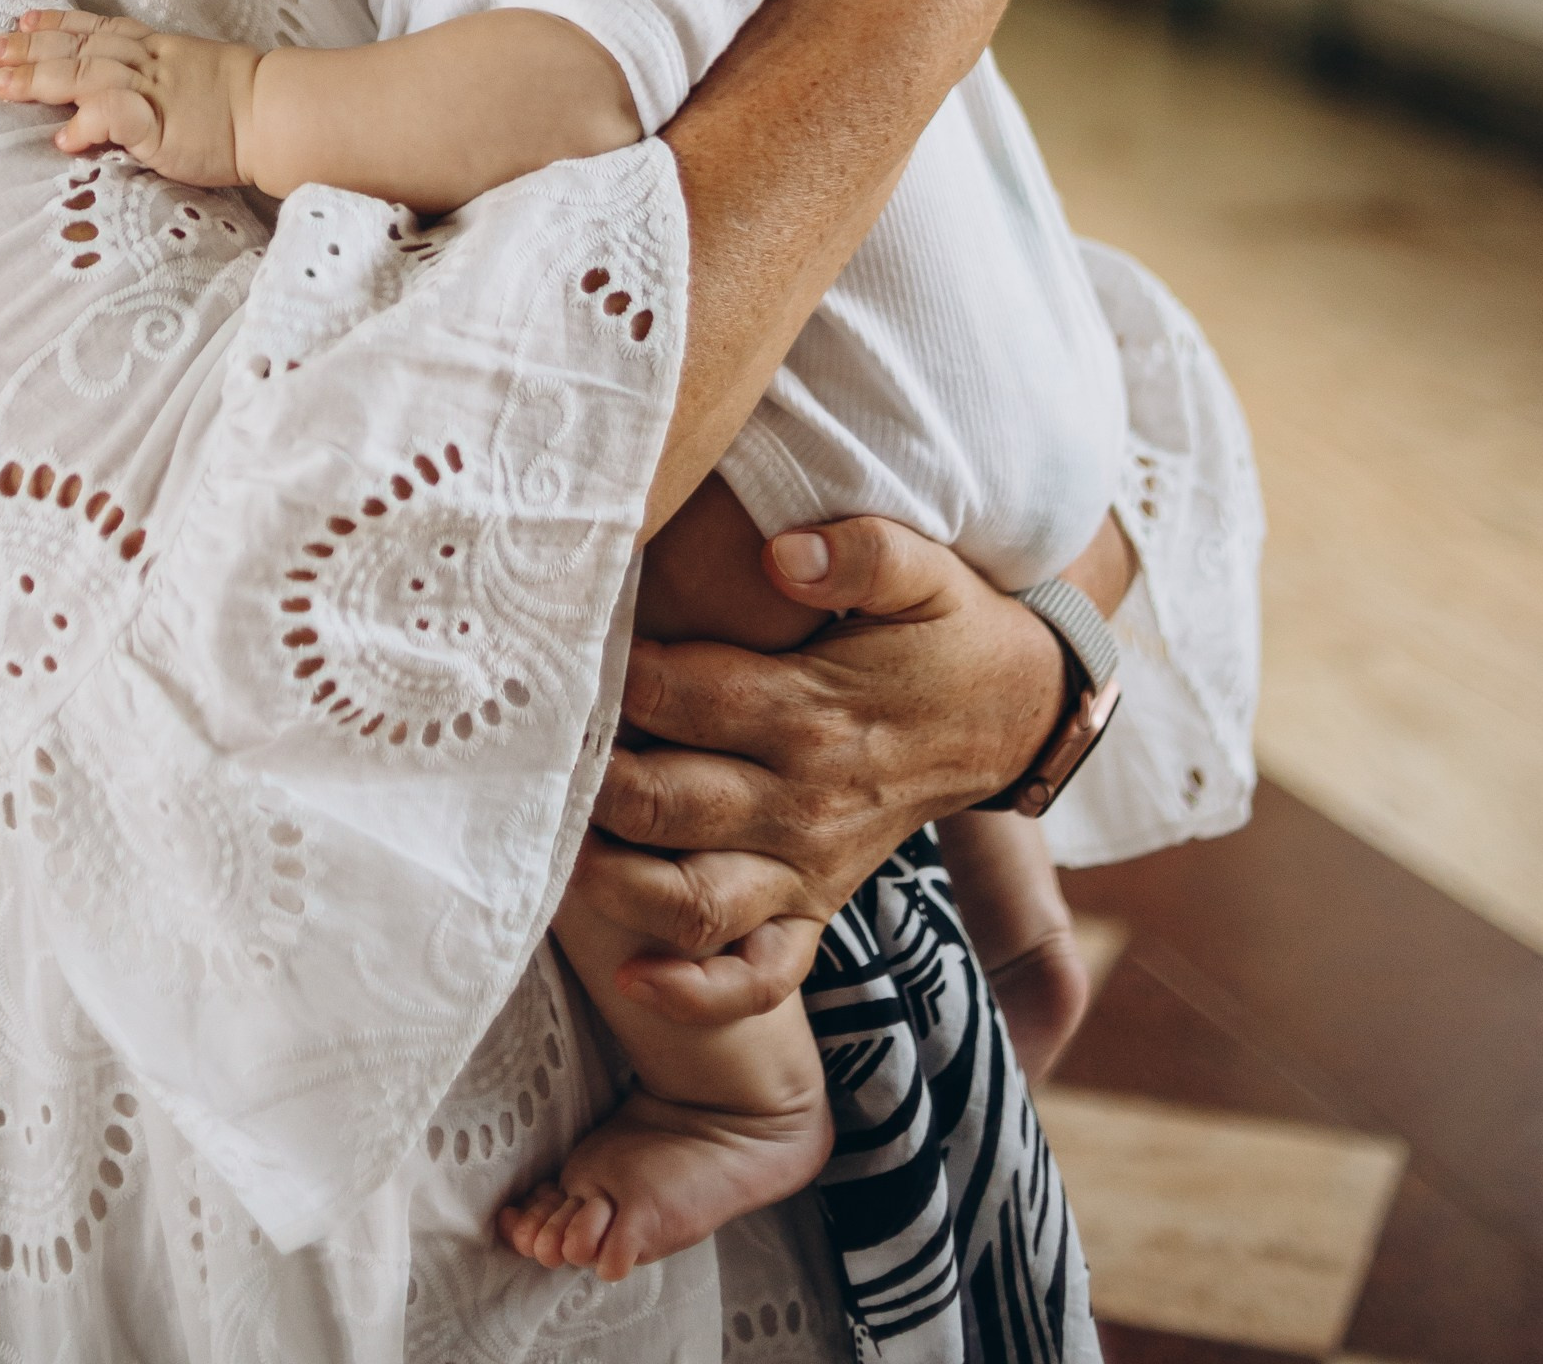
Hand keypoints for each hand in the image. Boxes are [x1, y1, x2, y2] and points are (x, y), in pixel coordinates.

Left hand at [0, 9, 250, 183]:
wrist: (279, 112)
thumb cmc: (243, 99)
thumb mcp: (192, 74)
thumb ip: (153, 80)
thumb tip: (119, 96)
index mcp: (157, 49)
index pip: (97, 29)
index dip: (57, 24)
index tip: (22, 20)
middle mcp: (148, 63)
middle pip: (79, 49)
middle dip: (30, 50)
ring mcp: (153, 92)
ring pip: (87, 75)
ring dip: (41, 79)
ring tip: (1, 86)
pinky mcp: (162, 126)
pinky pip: (119, 118)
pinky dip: (88, 121)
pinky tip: (63, 136)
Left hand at [565, 516, 1066, 1025]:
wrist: (1012, 715)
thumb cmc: (949, 630)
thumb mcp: (926, 572)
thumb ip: (862, 552)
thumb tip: (784, 556)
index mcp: (814, 710)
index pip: (687, 695)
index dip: (615, 680)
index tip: (553, 660)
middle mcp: (804, 799)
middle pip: (672, 803)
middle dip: (592, 786)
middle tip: (530, 758)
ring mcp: (809, 864)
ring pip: (697, 899)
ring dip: (618, 886)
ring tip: (553, 852)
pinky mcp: (817, 905)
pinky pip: (762, 973)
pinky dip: (700, 991)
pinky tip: (634, 976)